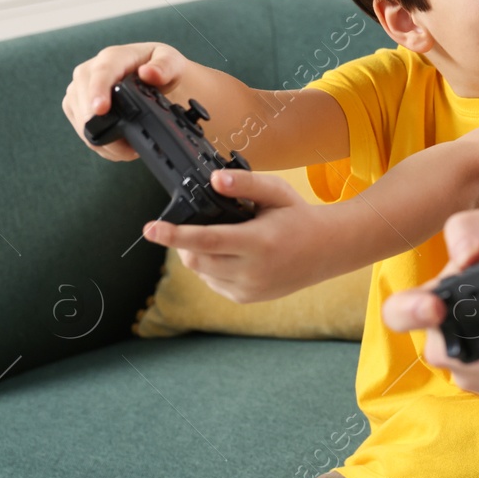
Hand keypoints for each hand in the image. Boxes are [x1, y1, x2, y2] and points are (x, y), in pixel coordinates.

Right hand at [62, 42, 191, 160]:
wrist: (151, 76)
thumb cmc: (160, 67)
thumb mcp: (172, 62)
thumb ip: (165, 67)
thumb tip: (148, 73)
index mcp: (113, 57)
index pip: (102, 73)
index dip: (99, 91)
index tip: (101, 109)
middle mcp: (89, 71)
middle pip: (85, 102)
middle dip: (105, 128)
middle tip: (132, 148)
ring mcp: (79, 89)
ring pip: (81, 121)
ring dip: (104, 140)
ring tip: (130, 149)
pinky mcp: (75, 106)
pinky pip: (81, 130)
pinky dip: (100, 144)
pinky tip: (119, 146)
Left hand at [141, 169, 360, 302]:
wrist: (328, 250)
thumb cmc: (298, 217)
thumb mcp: (276, 192)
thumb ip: (244, 184)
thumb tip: (214, 179)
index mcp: (259, 242)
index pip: (206, 240)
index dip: (174, 235)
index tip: (150, 229)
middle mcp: (253, 271)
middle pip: (195, 259)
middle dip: (183, 243)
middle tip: (191, 226)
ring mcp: (250, 289)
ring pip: (202, 273)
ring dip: (198, 255)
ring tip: (220, 238)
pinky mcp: (247, 298)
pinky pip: (213, 283)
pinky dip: (212, 268)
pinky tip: (230, 255)